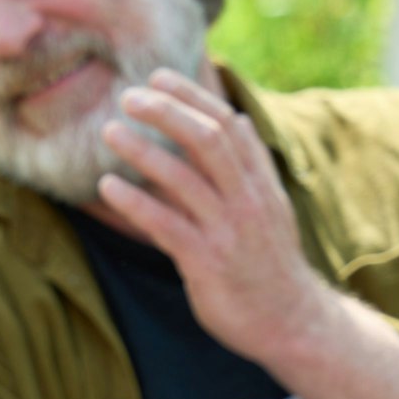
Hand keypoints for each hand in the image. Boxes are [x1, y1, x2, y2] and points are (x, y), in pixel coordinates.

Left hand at [91, 68, 334, 366]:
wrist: (290, 322)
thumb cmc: (268, 263)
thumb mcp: (269, 208)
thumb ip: (248, 167)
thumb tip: (235, 121)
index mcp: (261, 183)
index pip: (228, 124)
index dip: (193, 96)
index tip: (159, 76)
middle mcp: (248, 200)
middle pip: (208, 140)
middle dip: (167, 112)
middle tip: (128, 96)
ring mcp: (229, 231)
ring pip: (184, 178)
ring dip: (143, 150)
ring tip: (110, 132)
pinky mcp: (207, 262)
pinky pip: (166, 225)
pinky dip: (135, 202)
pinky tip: (107, 186)